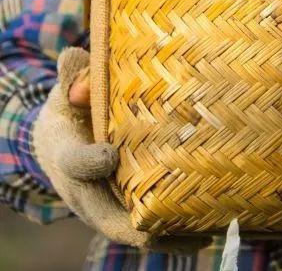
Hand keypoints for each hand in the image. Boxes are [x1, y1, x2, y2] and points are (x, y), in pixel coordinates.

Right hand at [33, 47, 211, 253]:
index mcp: (66, 156)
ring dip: (166, 235)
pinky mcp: (125, 210)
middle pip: (107, 218)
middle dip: (136, 224)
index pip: (75, 164)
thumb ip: (73, 76)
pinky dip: (174, 234)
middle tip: (165, 224)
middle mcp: (85, 191)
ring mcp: (106, 206)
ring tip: (205, 233)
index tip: (109, 155)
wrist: (62, 141)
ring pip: (132, 230)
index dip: (90, 162)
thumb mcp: (66, 89)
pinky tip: (208, 231)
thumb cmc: (71, 108)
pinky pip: (148, 229)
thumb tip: (73, 57)